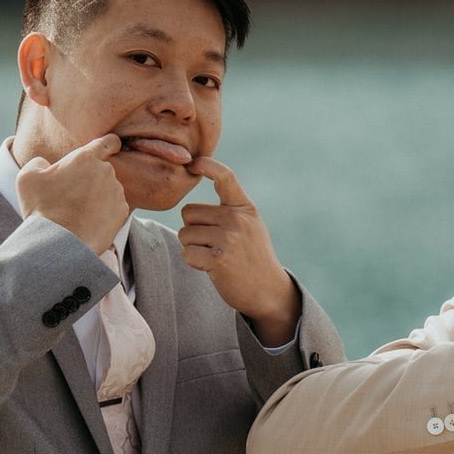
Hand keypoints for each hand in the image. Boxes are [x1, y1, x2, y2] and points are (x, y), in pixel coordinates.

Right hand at [18, 135, 129, 252]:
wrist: (60, 241)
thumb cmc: (42, 207)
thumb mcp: (27, 177)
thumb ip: (38, 163)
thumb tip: (46, 164)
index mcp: (85, 158)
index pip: (107, 142)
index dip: (109, 143)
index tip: (111, 145)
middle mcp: (106, 172)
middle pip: (102, 169)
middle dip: (89, 177)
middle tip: (70, 193)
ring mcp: (117, 192)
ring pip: (108, 188)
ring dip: (97, 194)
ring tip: (77, 209)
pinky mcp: (122, 211)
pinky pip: (114, 206)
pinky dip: (104, 210)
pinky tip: (88, 219)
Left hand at [179, 158, 299, 344]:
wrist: (268, 291)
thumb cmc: (252, 256)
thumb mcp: (249, 225)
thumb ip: (228, 208)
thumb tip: (197, 183)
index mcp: (244, 208)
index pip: (225, 177)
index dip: (207, 165)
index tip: (194, 163)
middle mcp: (237, 219)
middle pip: (189, 212)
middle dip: (194, 228)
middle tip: (215, 244)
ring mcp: (229, 239)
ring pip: (185, 234)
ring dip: (193, 247)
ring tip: (216, 256)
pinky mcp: (219, 259)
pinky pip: (187, 253)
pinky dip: (194, 263)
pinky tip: (213, 268)